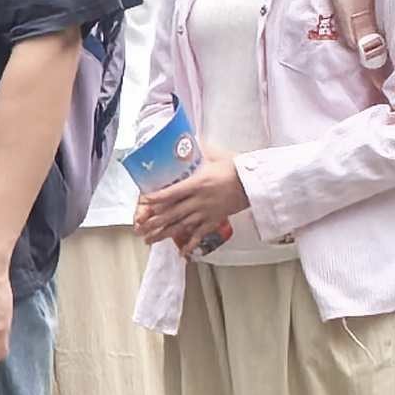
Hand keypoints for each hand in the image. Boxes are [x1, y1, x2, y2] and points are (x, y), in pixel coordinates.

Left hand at [133, 153, 249, 251]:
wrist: (256, 182)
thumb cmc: (237, 167)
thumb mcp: (217, 155)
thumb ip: (201, 150)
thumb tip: (188, 140)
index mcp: (197, 184)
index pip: (171, 193)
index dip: (155, 198)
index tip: (142, 202)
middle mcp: (199, 201)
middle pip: (172, 213)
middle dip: (153, 222)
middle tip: (138, 229)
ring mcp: (207, 212)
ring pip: (181, 226)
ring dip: (163, 235)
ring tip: (148, 241)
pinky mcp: (216, 220)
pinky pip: (200, 234)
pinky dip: (191, 244)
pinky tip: (181, 254)